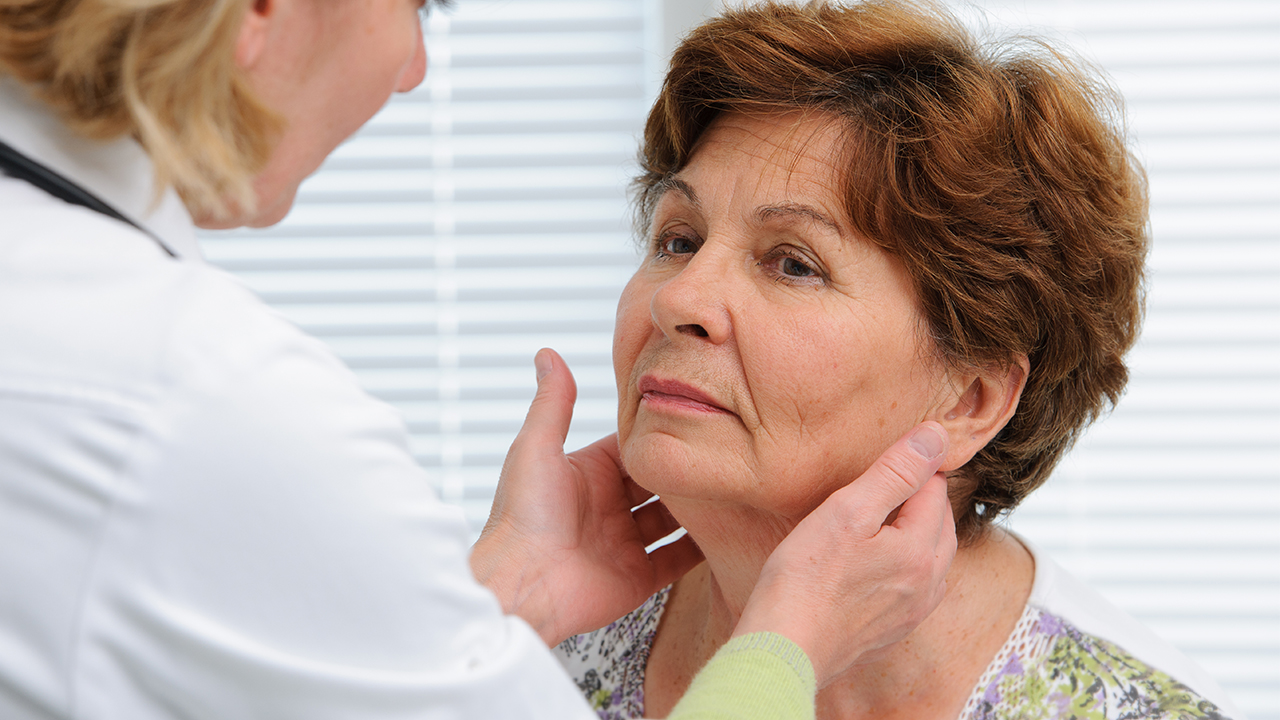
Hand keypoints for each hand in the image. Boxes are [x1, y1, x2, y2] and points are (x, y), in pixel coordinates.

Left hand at [470, 348, 703, 645]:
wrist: (522, 585)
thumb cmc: (522, 517)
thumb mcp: (536, 447)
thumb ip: (553, 403)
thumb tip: (547, 353)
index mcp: (586, 473)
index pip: (633, 446)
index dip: (660, 433)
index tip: (697, 414)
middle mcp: (607, 506)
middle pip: (657, 481)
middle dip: (685, 468)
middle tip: (724, 450)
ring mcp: (624, 543)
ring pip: (672, 519)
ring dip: (698, 506)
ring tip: (733, 485)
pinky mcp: (637, 578)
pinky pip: (676, 561)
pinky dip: (700, 549)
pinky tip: (727, 531)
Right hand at [733, 422, 956, 686]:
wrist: (783, 651)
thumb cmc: (804, 581)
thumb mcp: (846, 511)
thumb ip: (894, 472)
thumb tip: (936, 436)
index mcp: (921, 551)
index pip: (934, 490)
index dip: (912, 467)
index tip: (886, 458)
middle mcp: (927, 586)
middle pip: (940, 524)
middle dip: (921, 498)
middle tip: (885, 480)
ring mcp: (912, 613)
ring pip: (931, 557)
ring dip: (915, 531)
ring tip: (881, 515)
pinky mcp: (892, 631)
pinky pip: (915, 586)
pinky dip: (905, 563)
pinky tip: (875, 560)